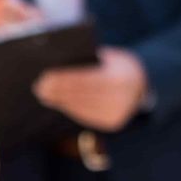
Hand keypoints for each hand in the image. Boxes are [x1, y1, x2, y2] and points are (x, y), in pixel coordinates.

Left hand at [33, 47, 150, 131]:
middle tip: (39, 87)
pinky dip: (70, 108)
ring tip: (44, 94)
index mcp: (121, 77)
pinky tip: (59, 102)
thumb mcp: (110, 58)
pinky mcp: (111, 123)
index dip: (65, 78)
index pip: (87, 78)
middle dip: (58, 91)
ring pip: (82, 107)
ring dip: (60, 101)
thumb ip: (90, 60)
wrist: (142, 87)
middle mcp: (121, 98)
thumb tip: (59, 63)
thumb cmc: (118, 67)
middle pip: (82, 94)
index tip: (46, 76)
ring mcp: (117, 113)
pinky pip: (86, 116)